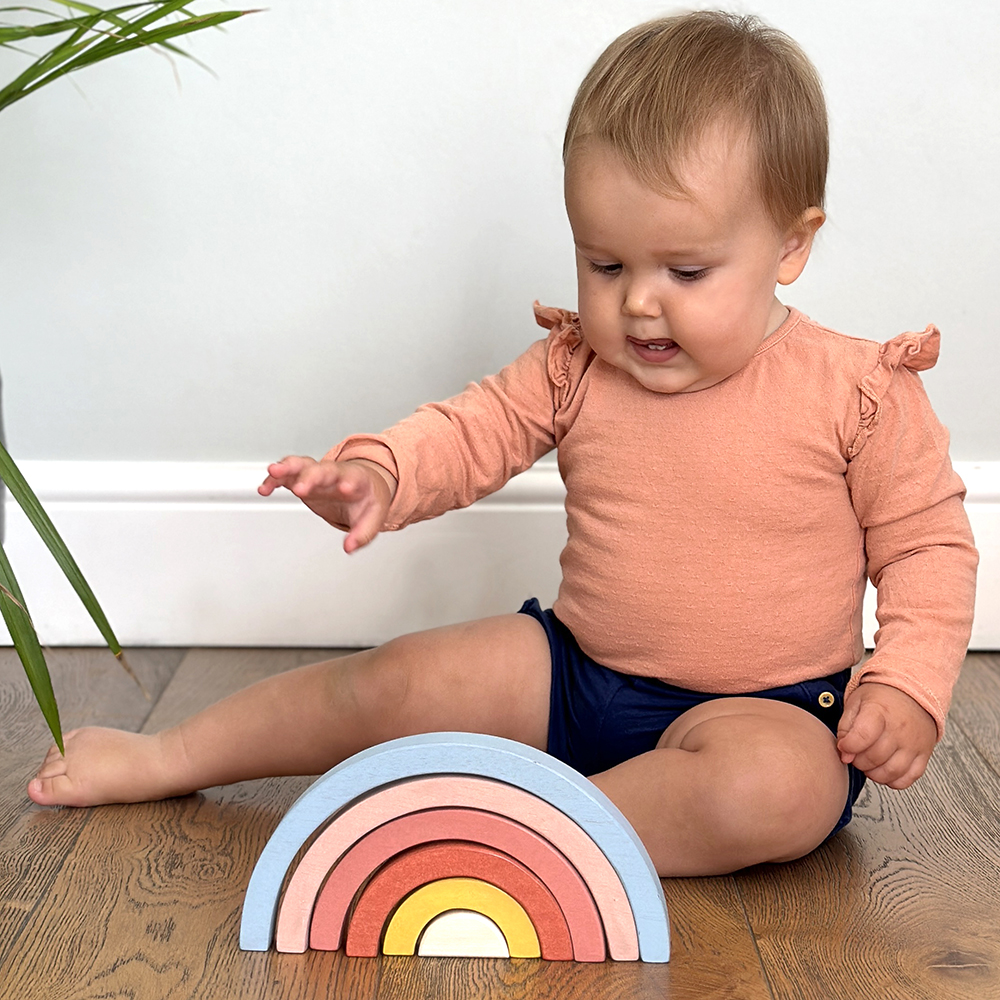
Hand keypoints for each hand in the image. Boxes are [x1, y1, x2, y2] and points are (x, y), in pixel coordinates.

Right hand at [258, 456, 394, 552]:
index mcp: (355, 479)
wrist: (363, 484)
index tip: (345, 488)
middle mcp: (333, 473)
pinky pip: (286, 474)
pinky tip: (264, 489)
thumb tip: (349, 547)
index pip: (352, 478)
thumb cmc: (366, 498)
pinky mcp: (302, 477)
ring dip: (286, 468)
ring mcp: (316, 473)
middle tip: (301, 489)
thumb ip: (363, 533)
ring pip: (300, 465)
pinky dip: (274, 479)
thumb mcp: (373, 517)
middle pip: (321, 470)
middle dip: (310, 477)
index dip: (348, 481)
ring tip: (273, 472)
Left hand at [836, 681, 936, 788]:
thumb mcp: (856, 702)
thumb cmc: (882, 697)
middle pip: (875, 757)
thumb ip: (845, 727)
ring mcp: (914, 744)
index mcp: (880, 712)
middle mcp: (900, 730)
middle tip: (855, 755)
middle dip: (858, 761)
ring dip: (874, 774)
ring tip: (868, 763)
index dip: (848, 746)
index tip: (844, 746)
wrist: (913, 693)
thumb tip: (844, 753)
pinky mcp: (924, 755)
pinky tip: (884, 769)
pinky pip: (909, 778)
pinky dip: (893, 780)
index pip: (862, 736)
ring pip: (891, 772)